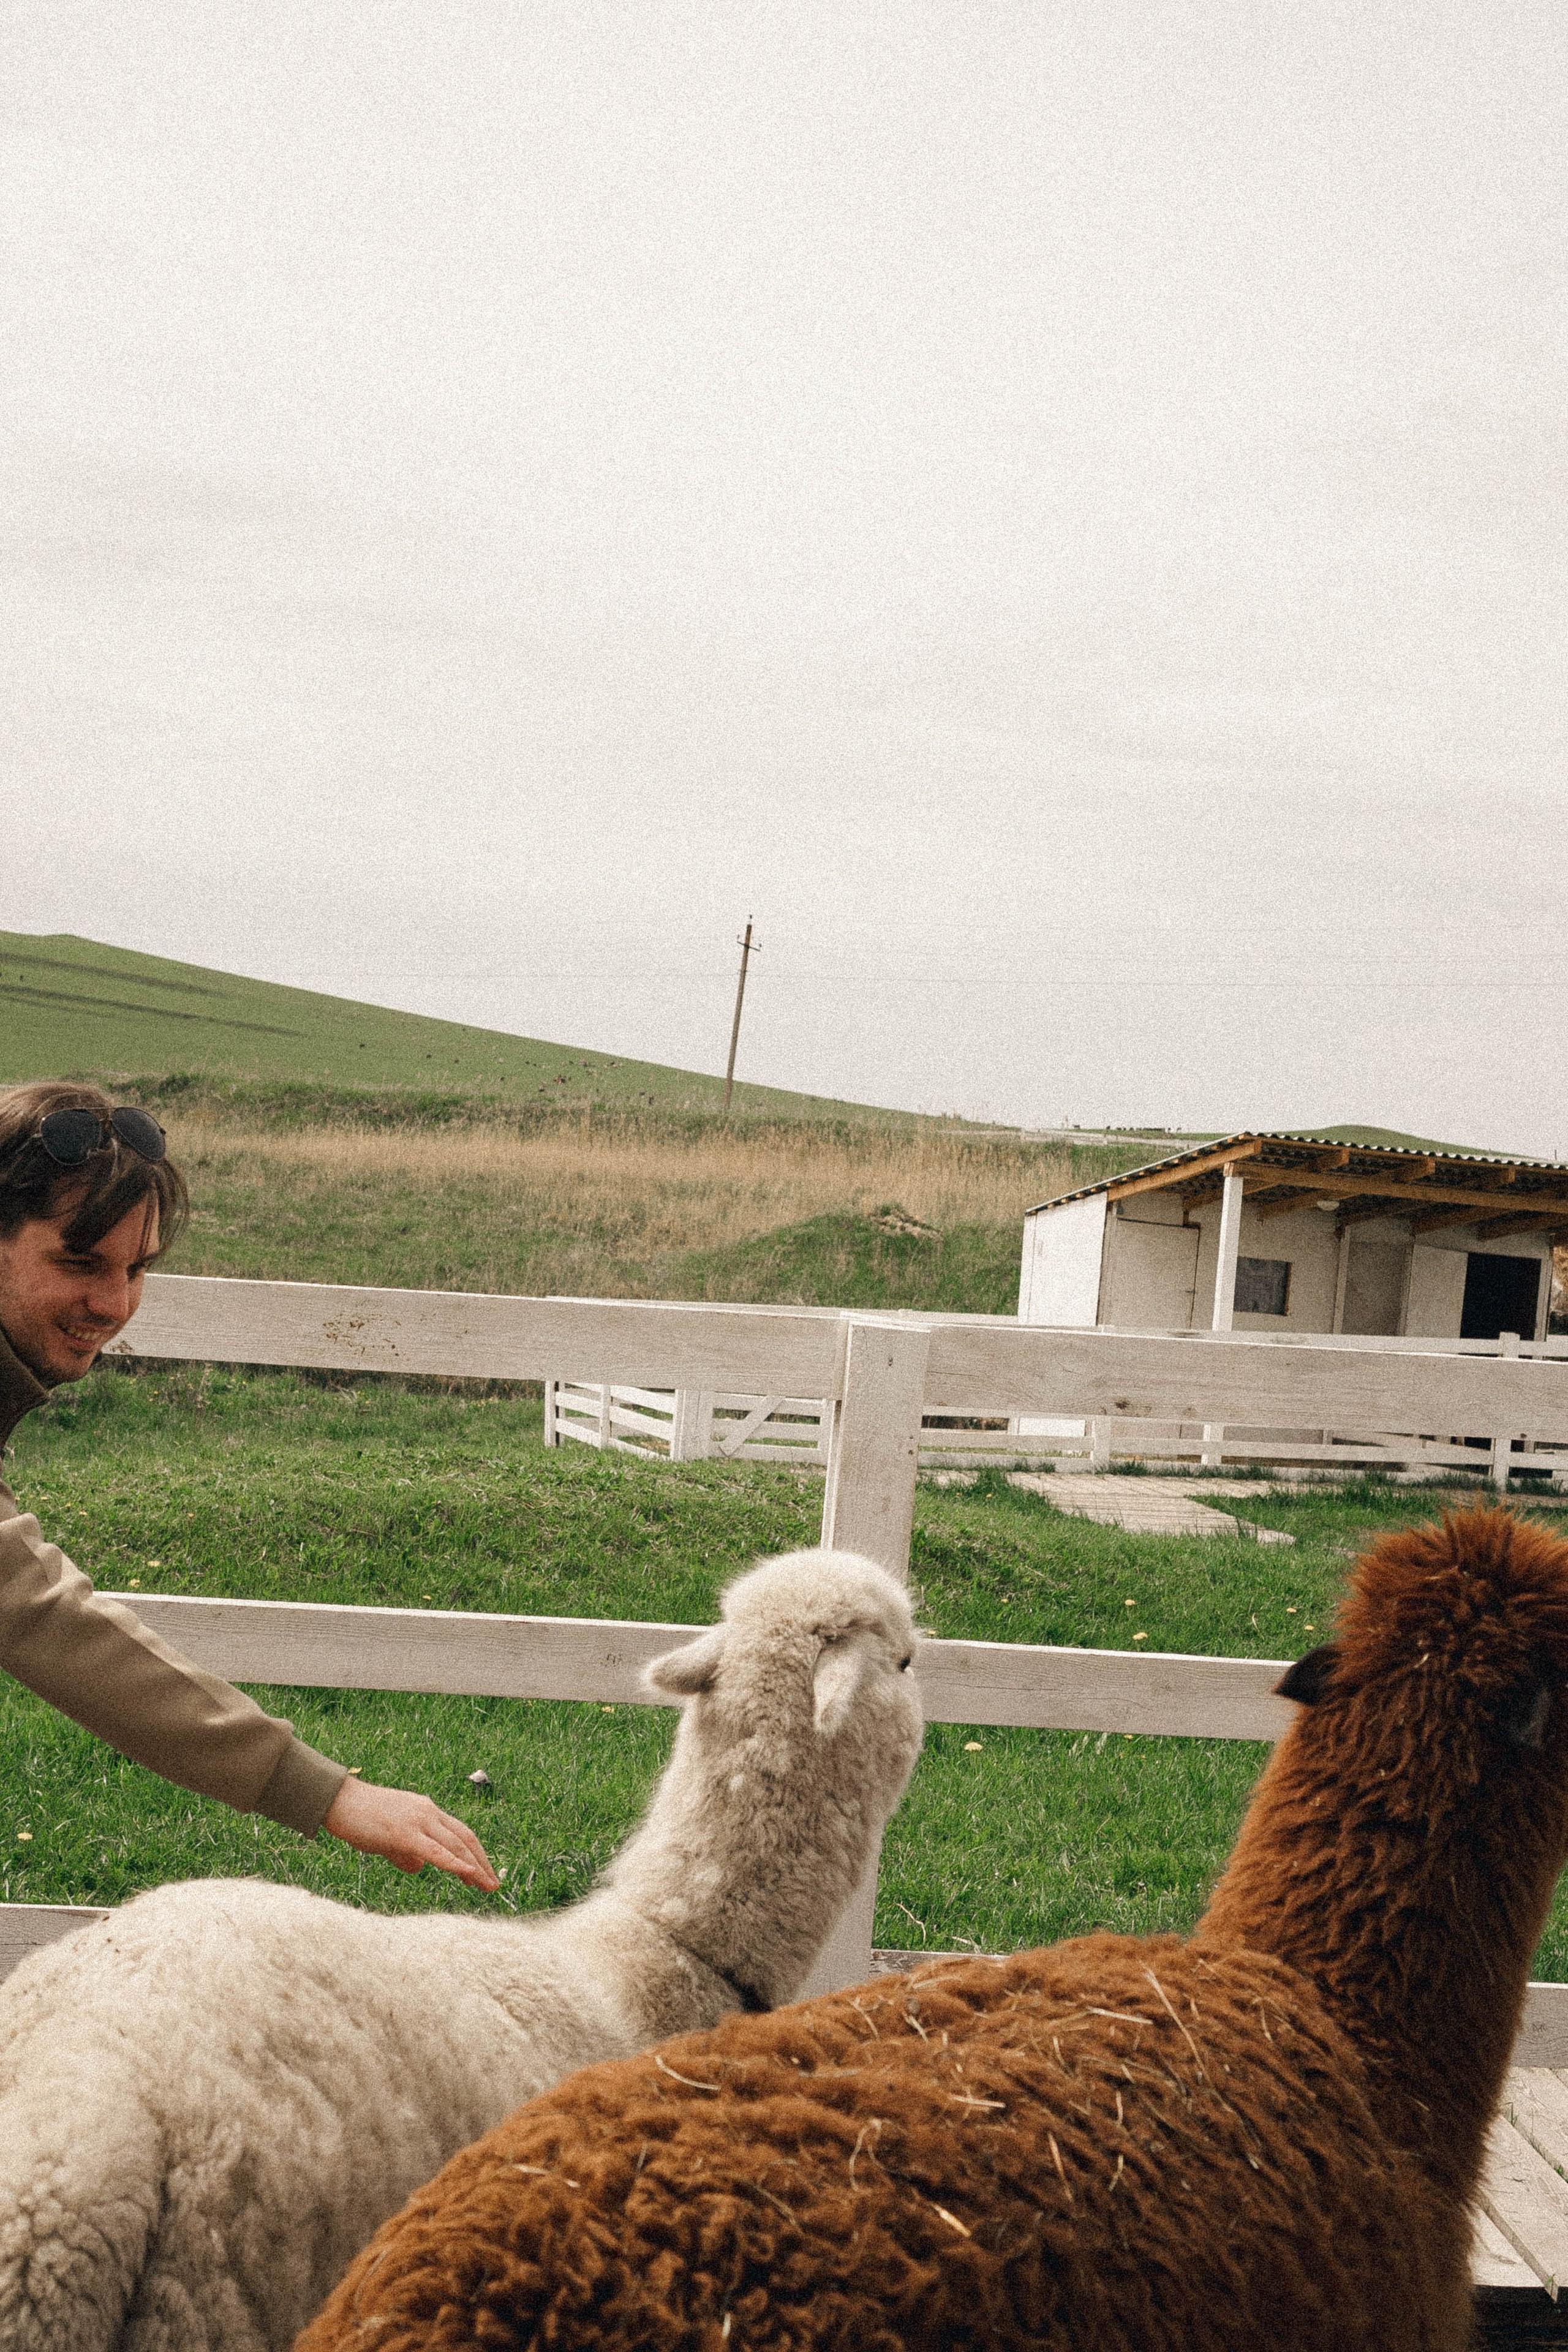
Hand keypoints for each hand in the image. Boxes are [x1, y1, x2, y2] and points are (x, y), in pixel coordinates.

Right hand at [322, 1776, 500, 1889]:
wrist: (337, 1801)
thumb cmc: (359, 1819)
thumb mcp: (388, 1837)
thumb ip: (405, 1852)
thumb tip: (419, 1869)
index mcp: (427, 1811)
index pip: (460, 1832)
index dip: (475, 1853)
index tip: (484, 1873)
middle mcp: (428, 1812)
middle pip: (465, 1837)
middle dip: (482, 1862)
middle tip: (493, 1885)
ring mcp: (418, 1821)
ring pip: (456, 1844)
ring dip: (475, 1867)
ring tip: (487, 1886)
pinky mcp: (404, 1833)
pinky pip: (435, 1851)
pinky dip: (455, 1863)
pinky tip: (468, 1874)